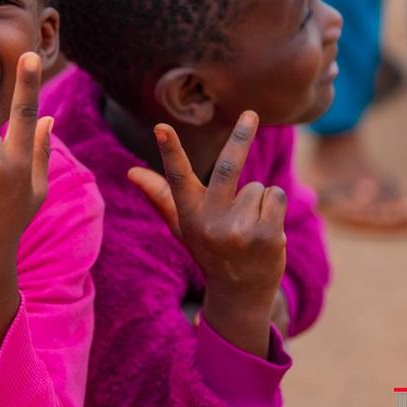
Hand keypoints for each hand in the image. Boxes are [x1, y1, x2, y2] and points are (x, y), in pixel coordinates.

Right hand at [128, 111, 286, 356]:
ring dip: (258, 200)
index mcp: (189, 215)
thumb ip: (160, 195)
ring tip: (249, 227)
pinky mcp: (265, 235)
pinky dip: (274, 207)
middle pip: (228, 167)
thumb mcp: (182, 224)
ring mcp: (239, 231)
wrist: (240, 293)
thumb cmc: (209, 249)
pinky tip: (264, 230)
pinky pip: (275, 196)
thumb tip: (132, 172)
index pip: (176, 177)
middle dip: (240, 136)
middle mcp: (211, 222)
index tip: (161, 127)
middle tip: (250, 113)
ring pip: (258, 186)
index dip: (169, 150)